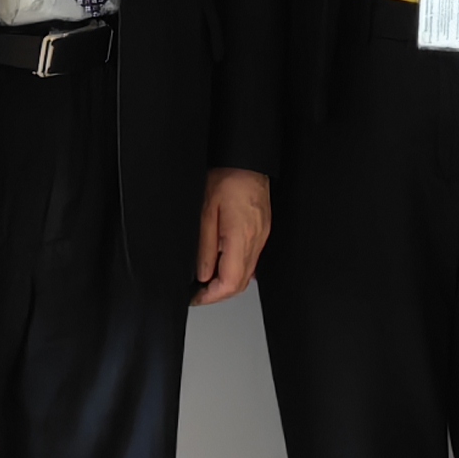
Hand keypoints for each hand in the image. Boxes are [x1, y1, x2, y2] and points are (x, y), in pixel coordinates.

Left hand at [195, 170, 271, 304]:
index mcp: (241, 237)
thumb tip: (203, 275)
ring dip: (227, 283)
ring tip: (206, 281)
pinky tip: (222, 264)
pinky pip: (251, 260)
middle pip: (241, 284)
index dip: (211, 296)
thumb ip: (205, 248)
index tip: (195, 297)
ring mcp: (262, 237)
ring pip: (247, 275)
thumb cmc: (227, 177)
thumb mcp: (205, 213)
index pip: (230, 283)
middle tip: (198, 293)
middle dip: (218, 294)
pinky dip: (236, 268)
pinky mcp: (263, 231)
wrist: (246, 160)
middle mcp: (256, 240)